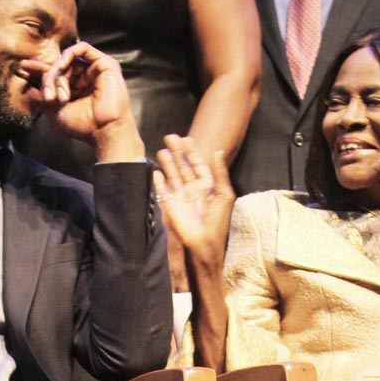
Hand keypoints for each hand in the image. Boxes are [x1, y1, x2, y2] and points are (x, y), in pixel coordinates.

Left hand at [35, 42, 143, 160]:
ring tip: (59, 94)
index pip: (54, 74)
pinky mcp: (104, 64)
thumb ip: (43, 100)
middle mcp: (84, 79)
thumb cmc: (84, 126)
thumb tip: (28, 89)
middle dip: (48, 79)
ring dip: (58, 74)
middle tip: (48, 97)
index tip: (21, 68)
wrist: (104, 130)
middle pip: (58, 67)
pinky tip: (62, 66)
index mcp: (75, 90)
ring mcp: (94, 71)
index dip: (38, 70)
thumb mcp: (56, 114)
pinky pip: (82, 48)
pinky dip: (69, 54)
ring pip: (68, 60)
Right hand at [154, 135, 234, 270]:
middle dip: (177, 152)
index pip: (197, 164)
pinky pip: (163, 191)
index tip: (186, 138)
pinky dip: (159, 182)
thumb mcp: (224, 195)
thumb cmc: (217, 222)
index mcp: (206, 186)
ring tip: (161, 149)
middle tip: (170, 136)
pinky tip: (155, 172)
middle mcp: (192, 190)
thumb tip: (218, 151)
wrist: (204, 243)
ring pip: (172, 175)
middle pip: (183, 166)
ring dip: (167, 163)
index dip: (192, 151)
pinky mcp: (171, 207)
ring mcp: (181, 198)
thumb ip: (220, 173)